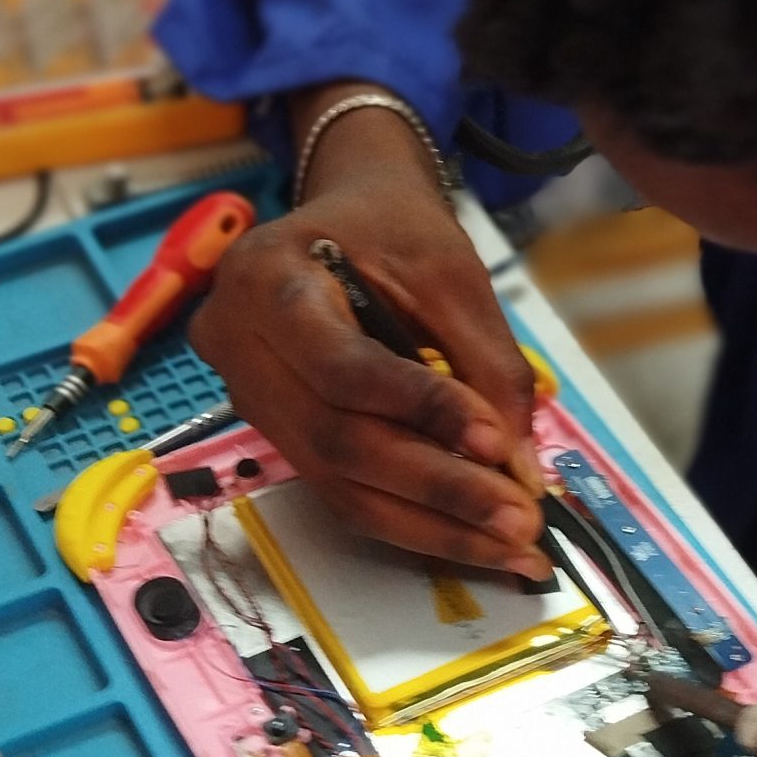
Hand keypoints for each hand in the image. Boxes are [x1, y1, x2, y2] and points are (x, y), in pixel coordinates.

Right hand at [190, 86, 547, 574]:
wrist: (348, 214)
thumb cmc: (392, 228)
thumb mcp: (453, 275)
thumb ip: (489, 366)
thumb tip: (517, 464)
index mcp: (266, 278)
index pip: (343, 367)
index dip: (422, 411)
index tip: (497, 443)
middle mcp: (237, 344)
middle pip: (337, 441)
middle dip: (437, 487)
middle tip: (518, 518)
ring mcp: (248, 397)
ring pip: (338, 484)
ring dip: (430, 522)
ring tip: (508, 542)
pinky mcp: (276, 432)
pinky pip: (340, 489)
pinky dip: (411, 517)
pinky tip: (469, 533)